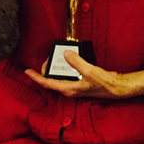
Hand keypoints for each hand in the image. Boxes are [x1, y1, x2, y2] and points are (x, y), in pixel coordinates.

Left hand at [25, 51, 143, 98]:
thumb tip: (66, 54)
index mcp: (69, 89)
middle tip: (44, 59)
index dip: (36, 78)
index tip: (27, 72)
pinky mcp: (79, 83)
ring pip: (58, 78)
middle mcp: (70, 89)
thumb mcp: (90, 71)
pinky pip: (66, 75)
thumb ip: (77, 62)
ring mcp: (74, 87)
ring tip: (51, 59)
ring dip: (53, 69)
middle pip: (51, 81)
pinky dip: (63, 68)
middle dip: (45, 70)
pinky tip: (65, 61)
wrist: (117, 88)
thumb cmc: (104, 83)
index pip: (48, 84)